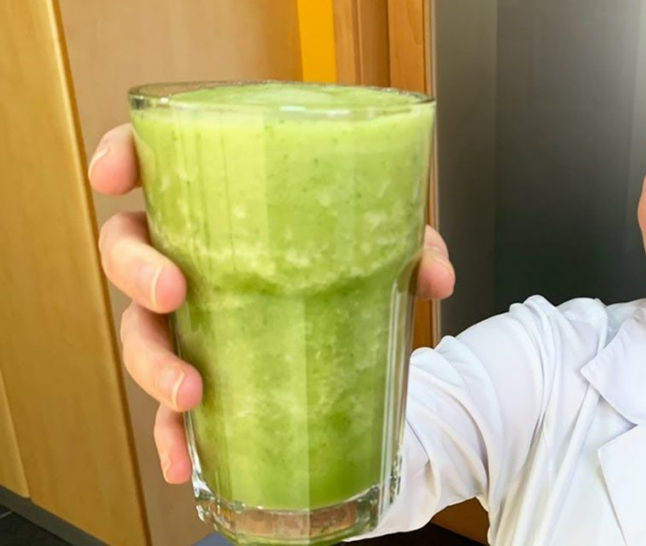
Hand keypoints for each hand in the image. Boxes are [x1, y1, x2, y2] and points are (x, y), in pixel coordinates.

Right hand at [90, 124, 455, 483]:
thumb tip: (435, 275)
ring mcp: (190, 318)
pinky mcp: (202, 372)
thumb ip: (410, 246)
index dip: (121, 159)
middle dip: (135, 270)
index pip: (154, 164)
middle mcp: (191, 256)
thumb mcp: (384, 245)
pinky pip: (170, 407)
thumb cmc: (349, 262)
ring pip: (140, 332)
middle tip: (174, 291)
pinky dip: (173, 435)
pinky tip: (185, 459)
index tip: (113, 176)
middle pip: (127, 249)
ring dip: (154, 364)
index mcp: (224, 205)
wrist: (361, 329)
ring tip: (193, 392)